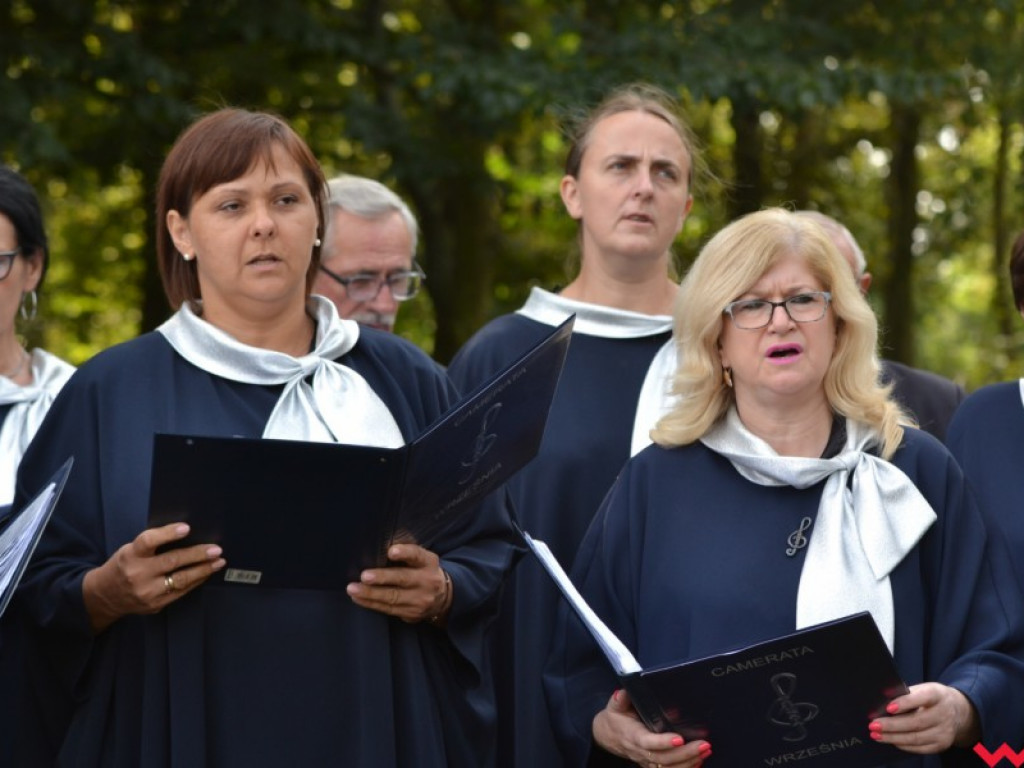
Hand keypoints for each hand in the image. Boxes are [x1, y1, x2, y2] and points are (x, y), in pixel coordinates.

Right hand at [82, 522, 225, 632]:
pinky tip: (206, 573)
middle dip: (197, 555)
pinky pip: (181, 592)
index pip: (148, 541)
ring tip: (218, 561)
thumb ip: (151, 545)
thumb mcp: (130, 550)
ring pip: (181, 580)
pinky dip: (196, 581)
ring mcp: (147, 592)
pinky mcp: (155, 605)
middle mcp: (138, 574)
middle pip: (172, 562)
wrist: (104, 596)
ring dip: (203, 570)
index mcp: (130, 555)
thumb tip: (186, 534)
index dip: (168, 534)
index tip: (186, 528)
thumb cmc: (123, 565)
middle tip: (216, 549)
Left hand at [346, 543, 451, 623]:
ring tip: (353, 589)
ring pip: (393, 597)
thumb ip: (406, 552)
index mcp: (428, 562)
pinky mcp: (411, 614)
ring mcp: (419, 599)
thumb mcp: (422, 559)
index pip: (417, 555)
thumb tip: (380, 544)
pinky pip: (388, 609)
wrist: (442, 598)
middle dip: (382, 578)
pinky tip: (358, 598)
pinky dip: (371, 603)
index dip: (405, 553)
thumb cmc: (422, 571)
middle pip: (403, 578)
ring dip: (370, 593)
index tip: (391, 551)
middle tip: (364, 576)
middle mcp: (426, 581)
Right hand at [592, 689, 710, 766]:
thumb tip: (626, 691)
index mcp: (632, 736)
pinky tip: (699, 761)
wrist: (607, 737)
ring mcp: (646, 761)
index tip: (679, 739)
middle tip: (704, 744)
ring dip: (689, 762)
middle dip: (686, 754)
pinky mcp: (652, 766)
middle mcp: (640, 752)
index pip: (648, 742)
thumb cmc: (615, 719)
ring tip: (706, 751)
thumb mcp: (615, 706)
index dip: (663, 742)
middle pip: (664, 758)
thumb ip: (621, 699)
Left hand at [869, 682, 978, 752]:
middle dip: (892, 725)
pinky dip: (903, 745)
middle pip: (916, 722)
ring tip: (876, 735)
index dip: (905, 703)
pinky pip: (920, 748)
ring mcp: (945, 731)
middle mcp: (944, 714)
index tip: (888, 708)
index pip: (922, 698)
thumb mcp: (922, 689)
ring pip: (916, 738)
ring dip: (893, 738)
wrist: (957, 710)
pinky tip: (891, 741)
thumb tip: (883, 698)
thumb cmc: (931, 697)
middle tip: (873, 725)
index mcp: (937, 695)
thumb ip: (906, 693)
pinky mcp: (942, 744)